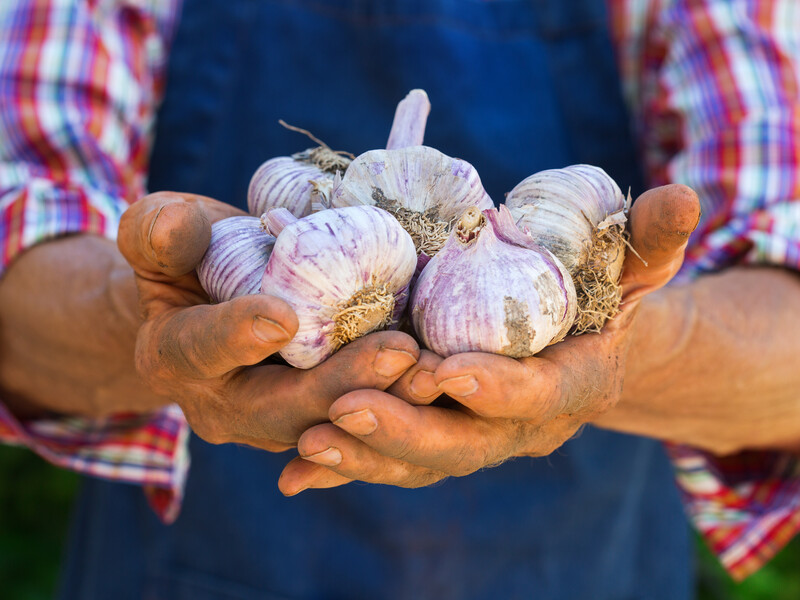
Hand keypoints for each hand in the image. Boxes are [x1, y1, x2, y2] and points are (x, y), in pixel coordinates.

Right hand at [118, 192, 425, 450]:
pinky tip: (446, 377)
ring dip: (388, 403)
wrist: (215, 299)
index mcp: (177, 357)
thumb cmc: (188, 258)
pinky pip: (364, 419)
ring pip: (334, 424)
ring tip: (435, 372)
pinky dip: (402, 401)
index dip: (238, 335)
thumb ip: (158, 230)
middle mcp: (229, 405)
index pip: (202, 349)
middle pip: (285, 408)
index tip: (282, 318)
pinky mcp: (325, 415)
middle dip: (342, 385)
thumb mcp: (160, 234)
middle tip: (398, 352)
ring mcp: (280, 420)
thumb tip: (178, 226)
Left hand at [278, 184, 700, 491]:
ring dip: (365, 457)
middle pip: (466, 444)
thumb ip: (648, 237)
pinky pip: (391, 460)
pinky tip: (295, 469)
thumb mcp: (629, 262)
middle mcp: (521, 426)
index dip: (498, 390)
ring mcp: (475, 438)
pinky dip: (346, 466)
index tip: (446, 372)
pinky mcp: (436, 436)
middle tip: (348, 407)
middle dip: (409, 432)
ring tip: (309, 441)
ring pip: (421, 463)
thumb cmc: (599, 292)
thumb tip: (682, 194)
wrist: (574, 339)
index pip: (539, 397)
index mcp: (572, 384)